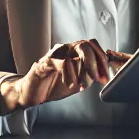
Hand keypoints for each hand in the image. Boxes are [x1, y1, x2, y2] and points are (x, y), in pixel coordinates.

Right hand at [0, 40, 120, 113]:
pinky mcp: (45, 62)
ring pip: (76, 50)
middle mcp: (66, 49)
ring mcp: (55, 54)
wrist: (32, 93)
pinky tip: (71, 85)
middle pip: (86, 44)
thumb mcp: (77, 82)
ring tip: (82, 86)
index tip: (106, 76)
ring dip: (84, 70)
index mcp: (74, 52)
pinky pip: (62, 63)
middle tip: (98, 78)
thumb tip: (103, 75)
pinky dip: (70, 75)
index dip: (103, 59)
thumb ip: (89, 77)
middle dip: (96, 62)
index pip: (93, 45)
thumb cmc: (54, 86)